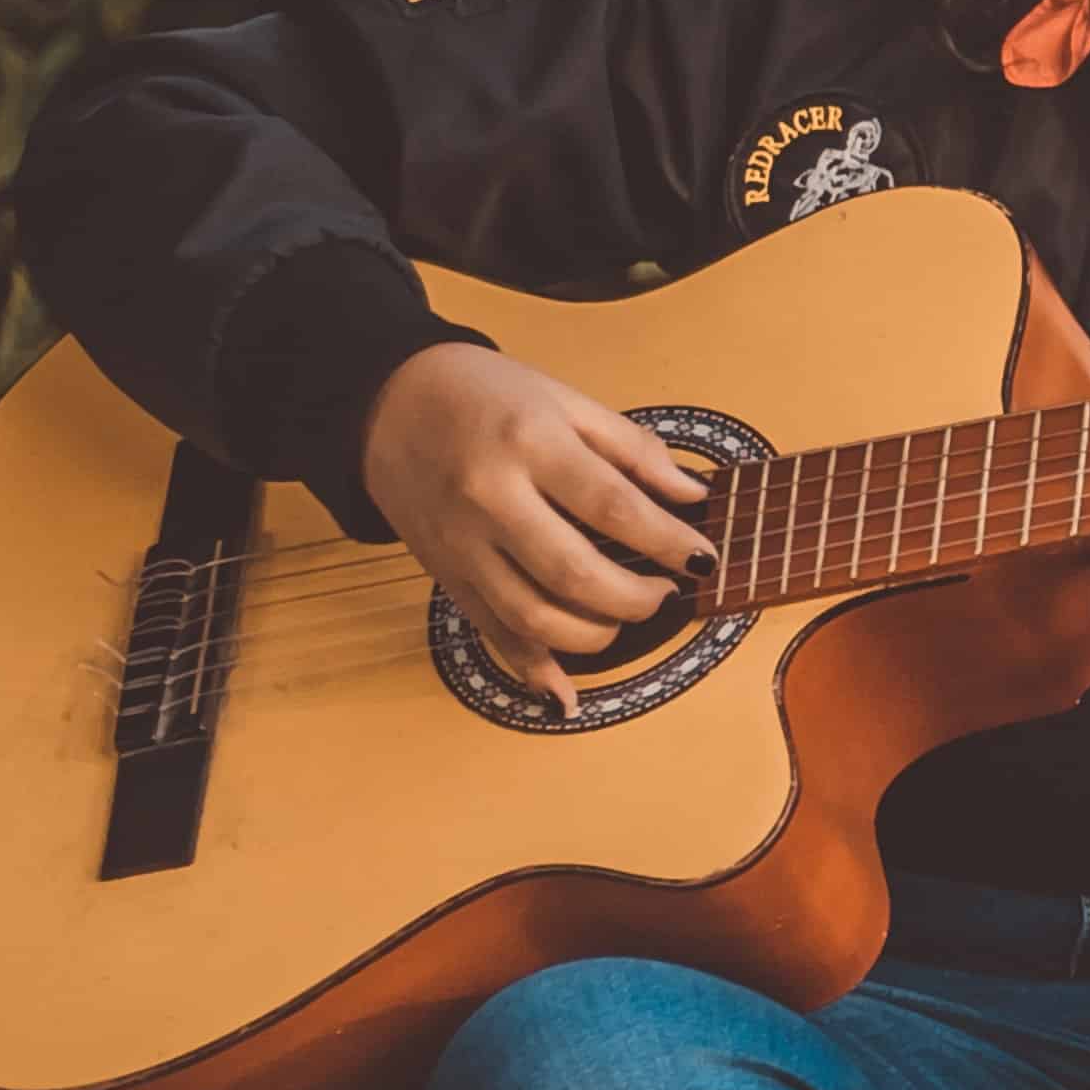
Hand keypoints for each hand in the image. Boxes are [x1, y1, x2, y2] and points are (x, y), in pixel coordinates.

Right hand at [358, 341, 720, 719]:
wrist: (387, 403)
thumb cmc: (485, 395)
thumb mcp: (565, 400)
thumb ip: (633, 450)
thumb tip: (693, 496)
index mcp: (529, 443)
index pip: (612, 506)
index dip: (666, 540)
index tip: (703, 558)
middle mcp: (490, 498)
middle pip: (574, 574)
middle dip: (636, 599)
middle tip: (666, 592)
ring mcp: (461, 544)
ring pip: (533, 617)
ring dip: (595, 635)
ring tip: (626, 616)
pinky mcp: (444, 575)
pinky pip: (491, 634)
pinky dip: (532, 670)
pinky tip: (565, 694)